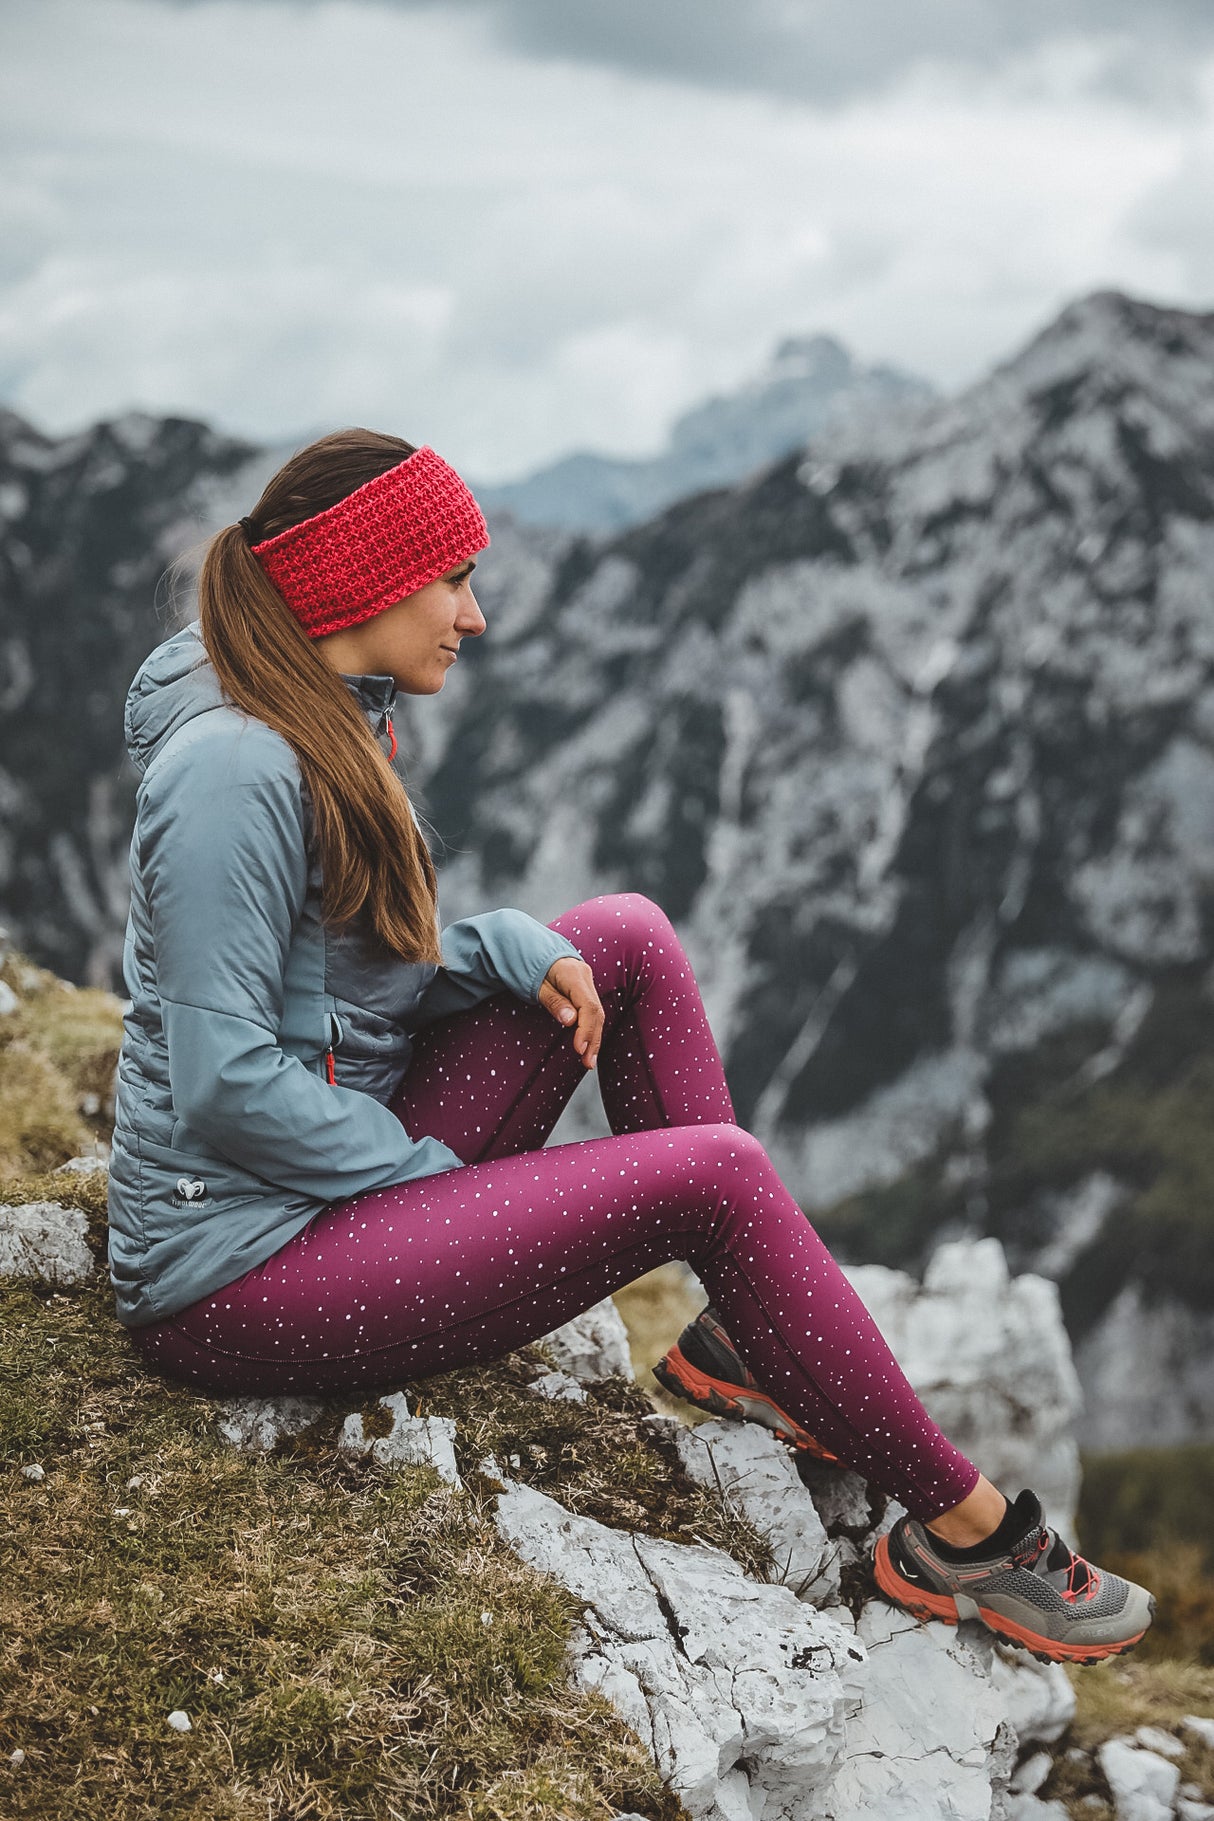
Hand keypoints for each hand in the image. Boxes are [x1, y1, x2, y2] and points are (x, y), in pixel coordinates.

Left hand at [537, 954, 603, 1068]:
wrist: (536, 950)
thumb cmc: (532, 967)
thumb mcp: (537, 985)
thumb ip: (554, 1002)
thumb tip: (570, 1021)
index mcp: (574, 974)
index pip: (588, 1006)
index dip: (586, 1029)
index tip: (579, 1049)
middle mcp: (586, 977)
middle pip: (597, 1012)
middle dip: (593, 1039)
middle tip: (587, 1063)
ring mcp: (588, 983)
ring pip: (598, 1014)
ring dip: (594, 1038)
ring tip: (589, 1061)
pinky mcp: (586, 989)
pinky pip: (593, 1011)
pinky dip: (591, 1030)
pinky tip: (589, 1046)